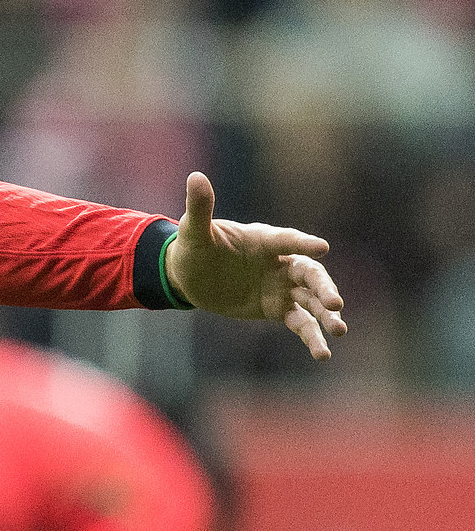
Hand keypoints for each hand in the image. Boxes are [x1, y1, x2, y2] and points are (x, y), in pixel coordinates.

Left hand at [165, 172, 346, 359]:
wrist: (190, 276)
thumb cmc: (194, 247)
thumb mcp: (193, 231)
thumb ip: (200, 208)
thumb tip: (195, 176)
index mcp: (264, 240)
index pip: (287, 240)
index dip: (303, 243)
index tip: (321, 248)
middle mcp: (280, 262)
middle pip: (309, 274)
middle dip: (323, 288)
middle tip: (335, 303)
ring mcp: (281, 286)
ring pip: (310, 300)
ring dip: (326, 315)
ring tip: (339, 331)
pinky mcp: (277, 307)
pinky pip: (299, 322)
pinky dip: (311, 336)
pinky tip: (323, 354)